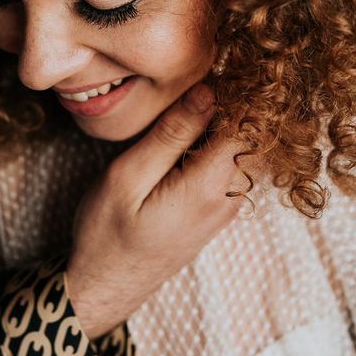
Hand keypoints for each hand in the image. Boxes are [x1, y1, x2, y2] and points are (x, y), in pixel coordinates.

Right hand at [66, 83, 244, 338]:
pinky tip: (190, 135)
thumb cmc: (107, 234)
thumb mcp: (127, 177)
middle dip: (231, 104)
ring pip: (243, 150)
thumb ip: (170, 135)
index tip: (218, 69)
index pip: (246, 123)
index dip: (235, 92)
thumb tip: (207, 93)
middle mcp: (229, 196)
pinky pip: (232, 166)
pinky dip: (218, 144)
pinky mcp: (218, 209)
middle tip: (200, 81)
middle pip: (249, 134)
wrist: (106, 287)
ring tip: (191, 105)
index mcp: (209, 185)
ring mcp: (227, 206)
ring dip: (223, 124)